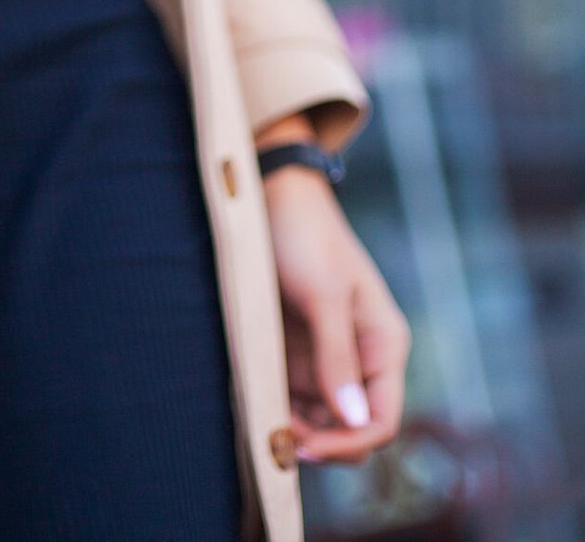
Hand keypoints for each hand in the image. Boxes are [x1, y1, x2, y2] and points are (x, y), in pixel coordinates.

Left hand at [263, 162, 410, 463]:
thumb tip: (355, 420)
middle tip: (276, 434)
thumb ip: (337, 355)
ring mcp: (327, 357)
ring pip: (320, 420)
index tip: (306, 447)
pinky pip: (293, 397)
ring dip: (295, 428)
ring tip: (261, 416)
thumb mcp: (322, 292)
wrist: (270, 192)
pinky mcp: (296, 351)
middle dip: (319, 440)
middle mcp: (361, 358)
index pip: (381, 420)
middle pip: (351, 429)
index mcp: (383, 344)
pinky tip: (255, 400)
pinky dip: (278, 406)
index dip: (349, 443)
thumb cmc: (304, 233)